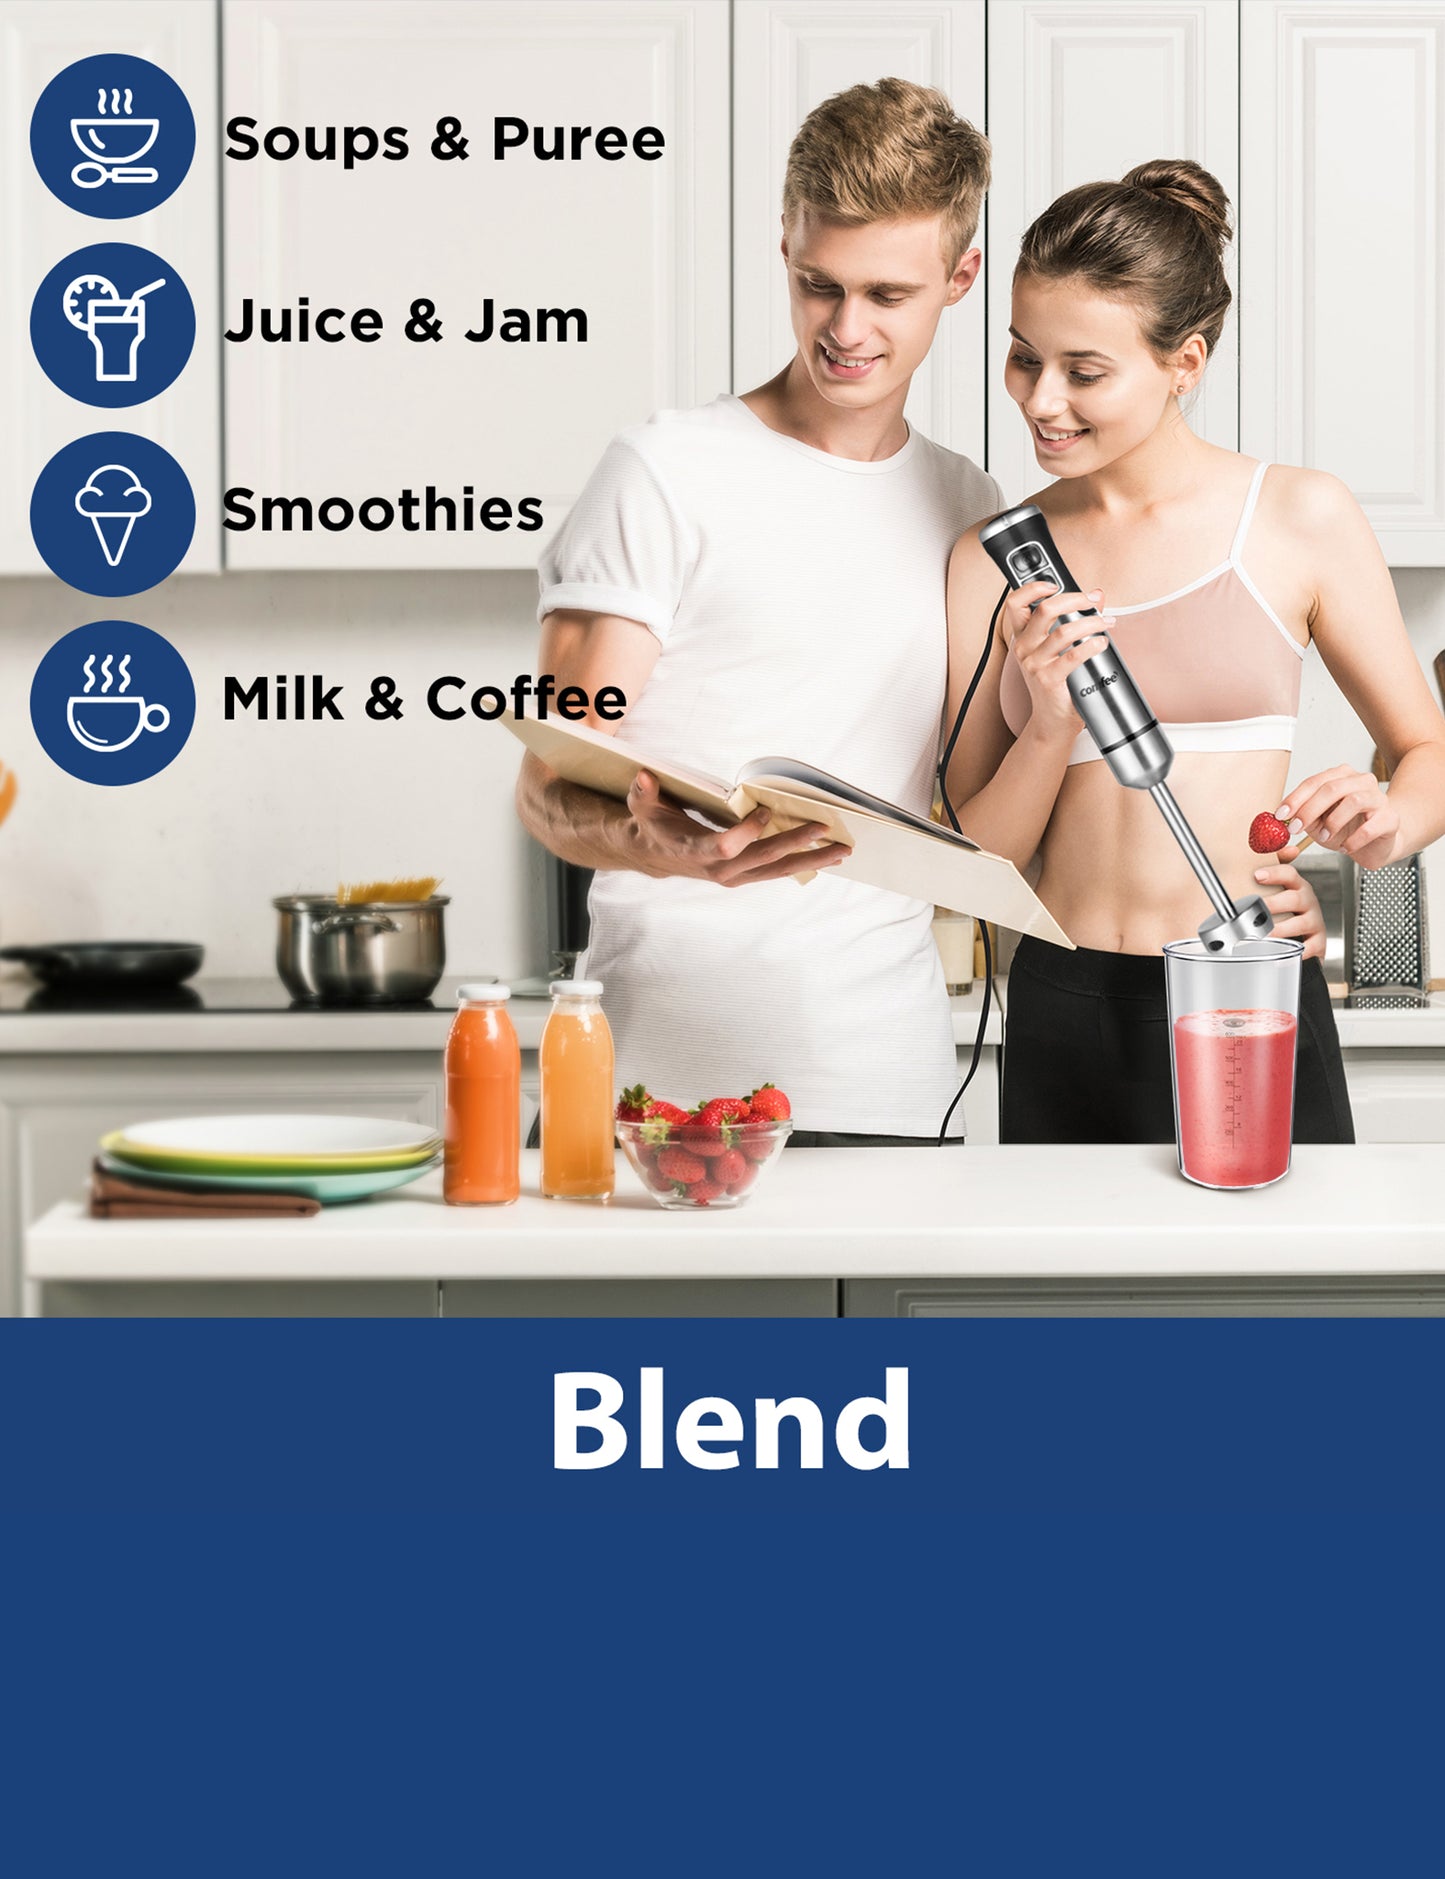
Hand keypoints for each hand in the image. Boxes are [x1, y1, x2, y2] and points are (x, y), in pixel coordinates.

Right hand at [624, 770, 851, 885]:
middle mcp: (719, 868)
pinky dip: (804, 863)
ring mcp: (735, 875)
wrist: (655, 855)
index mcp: (694, 850)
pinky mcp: (746, 874)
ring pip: (777, 870)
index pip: (724, 846)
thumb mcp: (642, 805)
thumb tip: (645, 776)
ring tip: (842, 851)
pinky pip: (778, 870)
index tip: (766, 811)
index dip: (746, 832)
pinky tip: (829, 856)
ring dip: (811, 860)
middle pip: (763, 858)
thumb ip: (643, 791)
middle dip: (795, 843)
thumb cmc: (652, 824)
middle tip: (824, 829)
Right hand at [1004, 581, 1115, 742]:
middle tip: (1091, 601)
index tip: (1054, 583)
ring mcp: (1034, 664)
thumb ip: (1074, 619)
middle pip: (1044, 609)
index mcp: (1022, 637)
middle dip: (1073, 599)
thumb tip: (1096, 596)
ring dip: (1091, 622)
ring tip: (1106, 623)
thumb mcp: (1058, 650)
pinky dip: (1093, 645)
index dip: (1032, 587)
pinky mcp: (1049, 680)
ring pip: (1064, 631)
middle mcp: (1024, 648)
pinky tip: (1102, 643)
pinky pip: (1073, 656)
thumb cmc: (1056, 684)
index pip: (1015, 603)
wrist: (1051, 721)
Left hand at [1252, 844, 1325, 959]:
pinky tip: (1283, 953)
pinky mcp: (1318, 943)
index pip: (1290, 874)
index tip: (1257, 875)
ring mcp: (1314, 922)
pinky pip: (1311, 947)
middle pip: (1295, 898)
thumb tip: (1287, 847)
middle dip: (1275, 903)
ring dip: (1282, 929)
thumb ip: (1278, 867)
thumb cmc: (1291, 911)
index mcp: (1297, 887)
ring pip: (1301, 923)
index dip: (1275, 873)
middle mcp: (1308, 902)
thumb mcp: (1283, 888)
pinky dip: (1299, 951)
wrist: (1309, 938)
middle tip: (1257, 909)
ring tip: (1264, 934)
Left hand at [1278, 766, 1398, 869]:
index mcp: (1341, 777)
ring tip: (1323, 838)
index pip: (1315, 782)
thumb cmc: (1346, 829)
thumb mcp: (1318, 822)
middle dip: (1309, 809)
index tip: (1280, 815)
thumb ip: (1302, 816)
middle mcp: (1362, 781)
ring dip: (1333, 822)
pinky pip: (1370, 827)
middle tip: (1296, 829)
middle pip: (1333, 788)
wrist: (1376, 844)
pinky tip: (1345, 848)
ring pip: (1354, 801)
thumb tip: (1282, 817)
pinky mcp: (1390, 818)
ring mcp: (1379, 798)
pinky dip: (1353, 840)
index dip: (1295, 798)